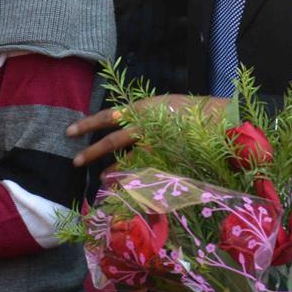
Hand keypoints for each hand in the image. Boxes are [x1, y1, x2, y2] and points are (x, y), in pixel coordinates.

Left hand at [66, 95, 223, 166]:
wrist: (222, 117)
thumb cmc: (192, 111)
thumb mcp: (163, 106)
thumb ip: (143, 116)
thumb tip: (122, 124)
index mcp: (142, 108)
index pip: (108, 116)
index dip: (88, 124)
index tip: (69, 132)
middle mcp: (146, 124)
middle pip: (112, 140)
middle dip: (92, 152)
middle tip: (75, 162)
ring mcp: (157, 141)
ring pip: (127, 158)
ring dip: (113, 169)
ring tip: (102, 178)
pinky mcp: (169, 156)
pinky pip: (146, 169)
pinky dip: (135, 177)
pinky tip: (127, 185)